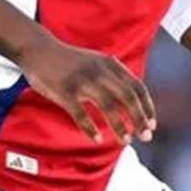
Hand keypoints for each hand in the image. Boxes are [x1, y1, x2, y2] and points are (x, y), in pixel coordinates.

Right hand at [18, 36, 155, 144]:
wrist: (38, 49)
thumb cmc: (68, 60)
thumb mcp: (95, 60)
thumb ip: (113, 73)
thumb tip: (133, 94)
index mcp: (109, 64)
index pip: (136, 86)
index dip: (147, 107)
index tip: (152, 124)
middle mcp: (99, 71)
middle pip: (127, 97)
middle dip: (139, 118)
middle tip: (145, 137)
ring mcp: (82, 80)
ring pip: (108, 106)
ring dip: (120, 126)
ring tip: (125, 141)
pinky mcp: (65, 91)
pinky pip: (81, 114)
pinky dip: (90, 128)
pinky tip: (97, 139)